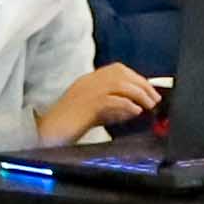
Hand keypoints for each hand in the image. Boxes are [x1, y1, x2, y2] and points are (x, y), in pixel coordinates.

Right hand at [41, 63, 161, 144]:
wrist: (48, 133)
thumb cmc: (68, 126)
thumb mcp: (92, 111)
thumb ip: (111, 106)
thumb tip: (136, 107)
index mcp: (87, 80)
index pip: (117, 70)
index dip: (137, 78)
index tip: (149, 90)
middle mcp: (87, 82)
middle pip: (121, 74)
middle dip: (142, 85)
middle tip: (154, 99)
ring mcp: (86, 92)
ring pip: (119, 85)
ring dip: (139, 94)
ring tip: (149, 106)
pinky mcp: (87, 105)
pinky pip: (112, 100)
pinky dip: (127, 105)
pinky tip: (135, 112)